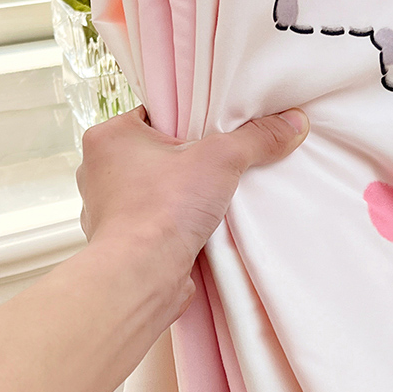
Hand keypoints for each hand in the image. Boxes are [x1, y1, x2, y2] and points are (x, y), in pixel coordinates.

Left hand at [76, 105, 308, 317]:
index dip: (187, 121)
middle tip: (218, 161)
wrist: (142, 276)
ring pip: (156, 188)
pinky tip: (201, 224)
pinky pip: (155, 219)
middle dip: (188, 159)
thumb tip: (292, 123)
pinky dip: (176, 221)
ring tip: (213, 195)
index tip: (214, 129)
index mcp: (109, 137)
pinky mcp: (122, 240)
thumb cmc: (162, 211)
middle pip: (157, 152)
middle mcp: (100, 170)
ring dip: (182, 193)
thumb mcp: (222, 159)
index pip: (153, 115)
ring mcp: (107, 208)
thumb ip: (258, 138)